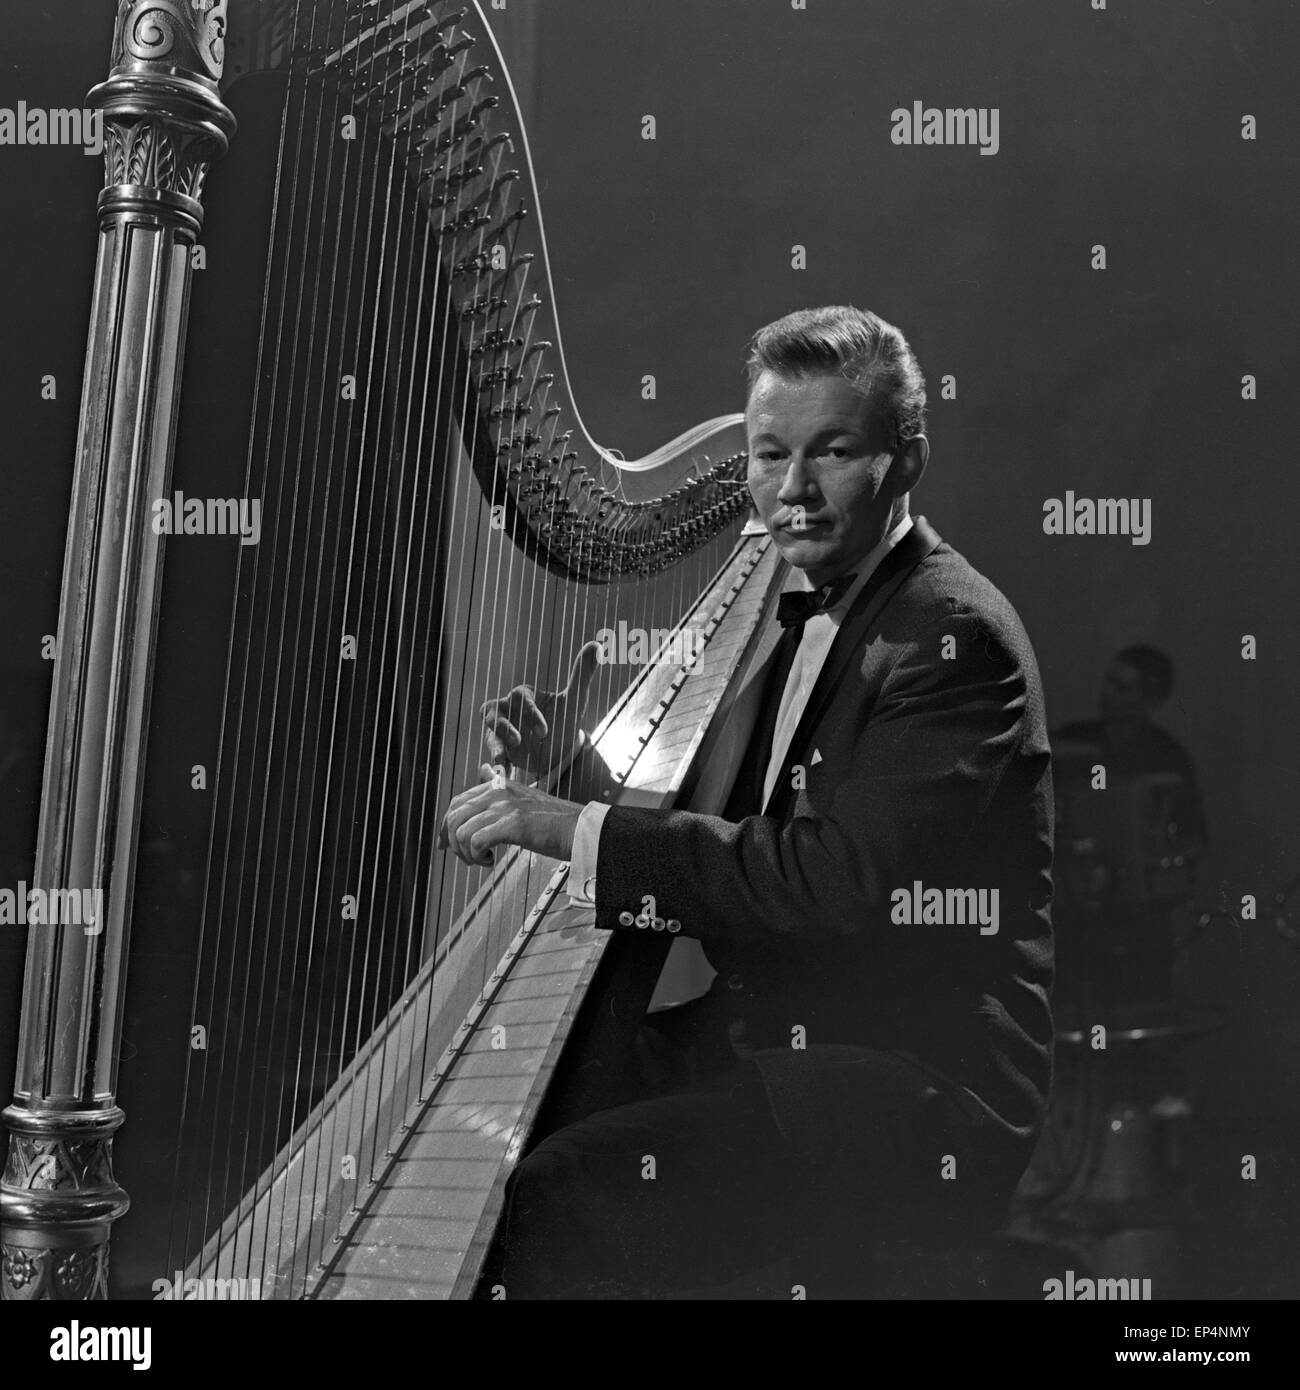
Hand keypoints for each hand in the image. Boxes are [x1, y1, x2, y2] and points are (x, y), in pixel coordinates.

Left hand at [439, 762, 583, 866]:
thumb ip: (498, 785)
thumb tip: (482, 769)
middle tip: (467, 858)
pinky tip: (491, 861)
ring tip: (483, 860)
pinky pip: (476, 842)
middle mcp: (498, 792)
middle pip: (454, 817)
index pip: (457, 802)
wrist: (579, 828)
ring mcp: (505, 807)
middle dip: (453, 842)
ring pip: (462, 832)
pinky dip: (479, 857)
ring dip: (467, 854)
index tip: (444, 844)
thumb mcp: (522, 795)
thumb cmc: (553, 820)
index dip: (446, 826)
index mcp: (497, 786)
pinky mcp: (513, 824)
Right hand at [481, 641, 601, 781]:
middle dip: (503, 726)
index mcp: (523, 695)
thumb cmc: (563, 720)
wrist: (559, 751)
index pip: (521, 698)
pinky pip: (492, 754)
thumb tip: (596, 645)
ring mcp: (500, 732)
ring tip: (500, 760)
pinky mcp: (500, 751)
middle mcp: (506, 710)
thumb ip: (582, 673)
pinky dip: (494, 764)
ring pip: (489, 734)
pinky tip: (500, 774)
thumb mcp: (574, 700)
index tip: (544, 731)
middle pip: (494, 713)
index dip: (531, 714)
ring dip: (493, 745)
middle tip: (516, 740)